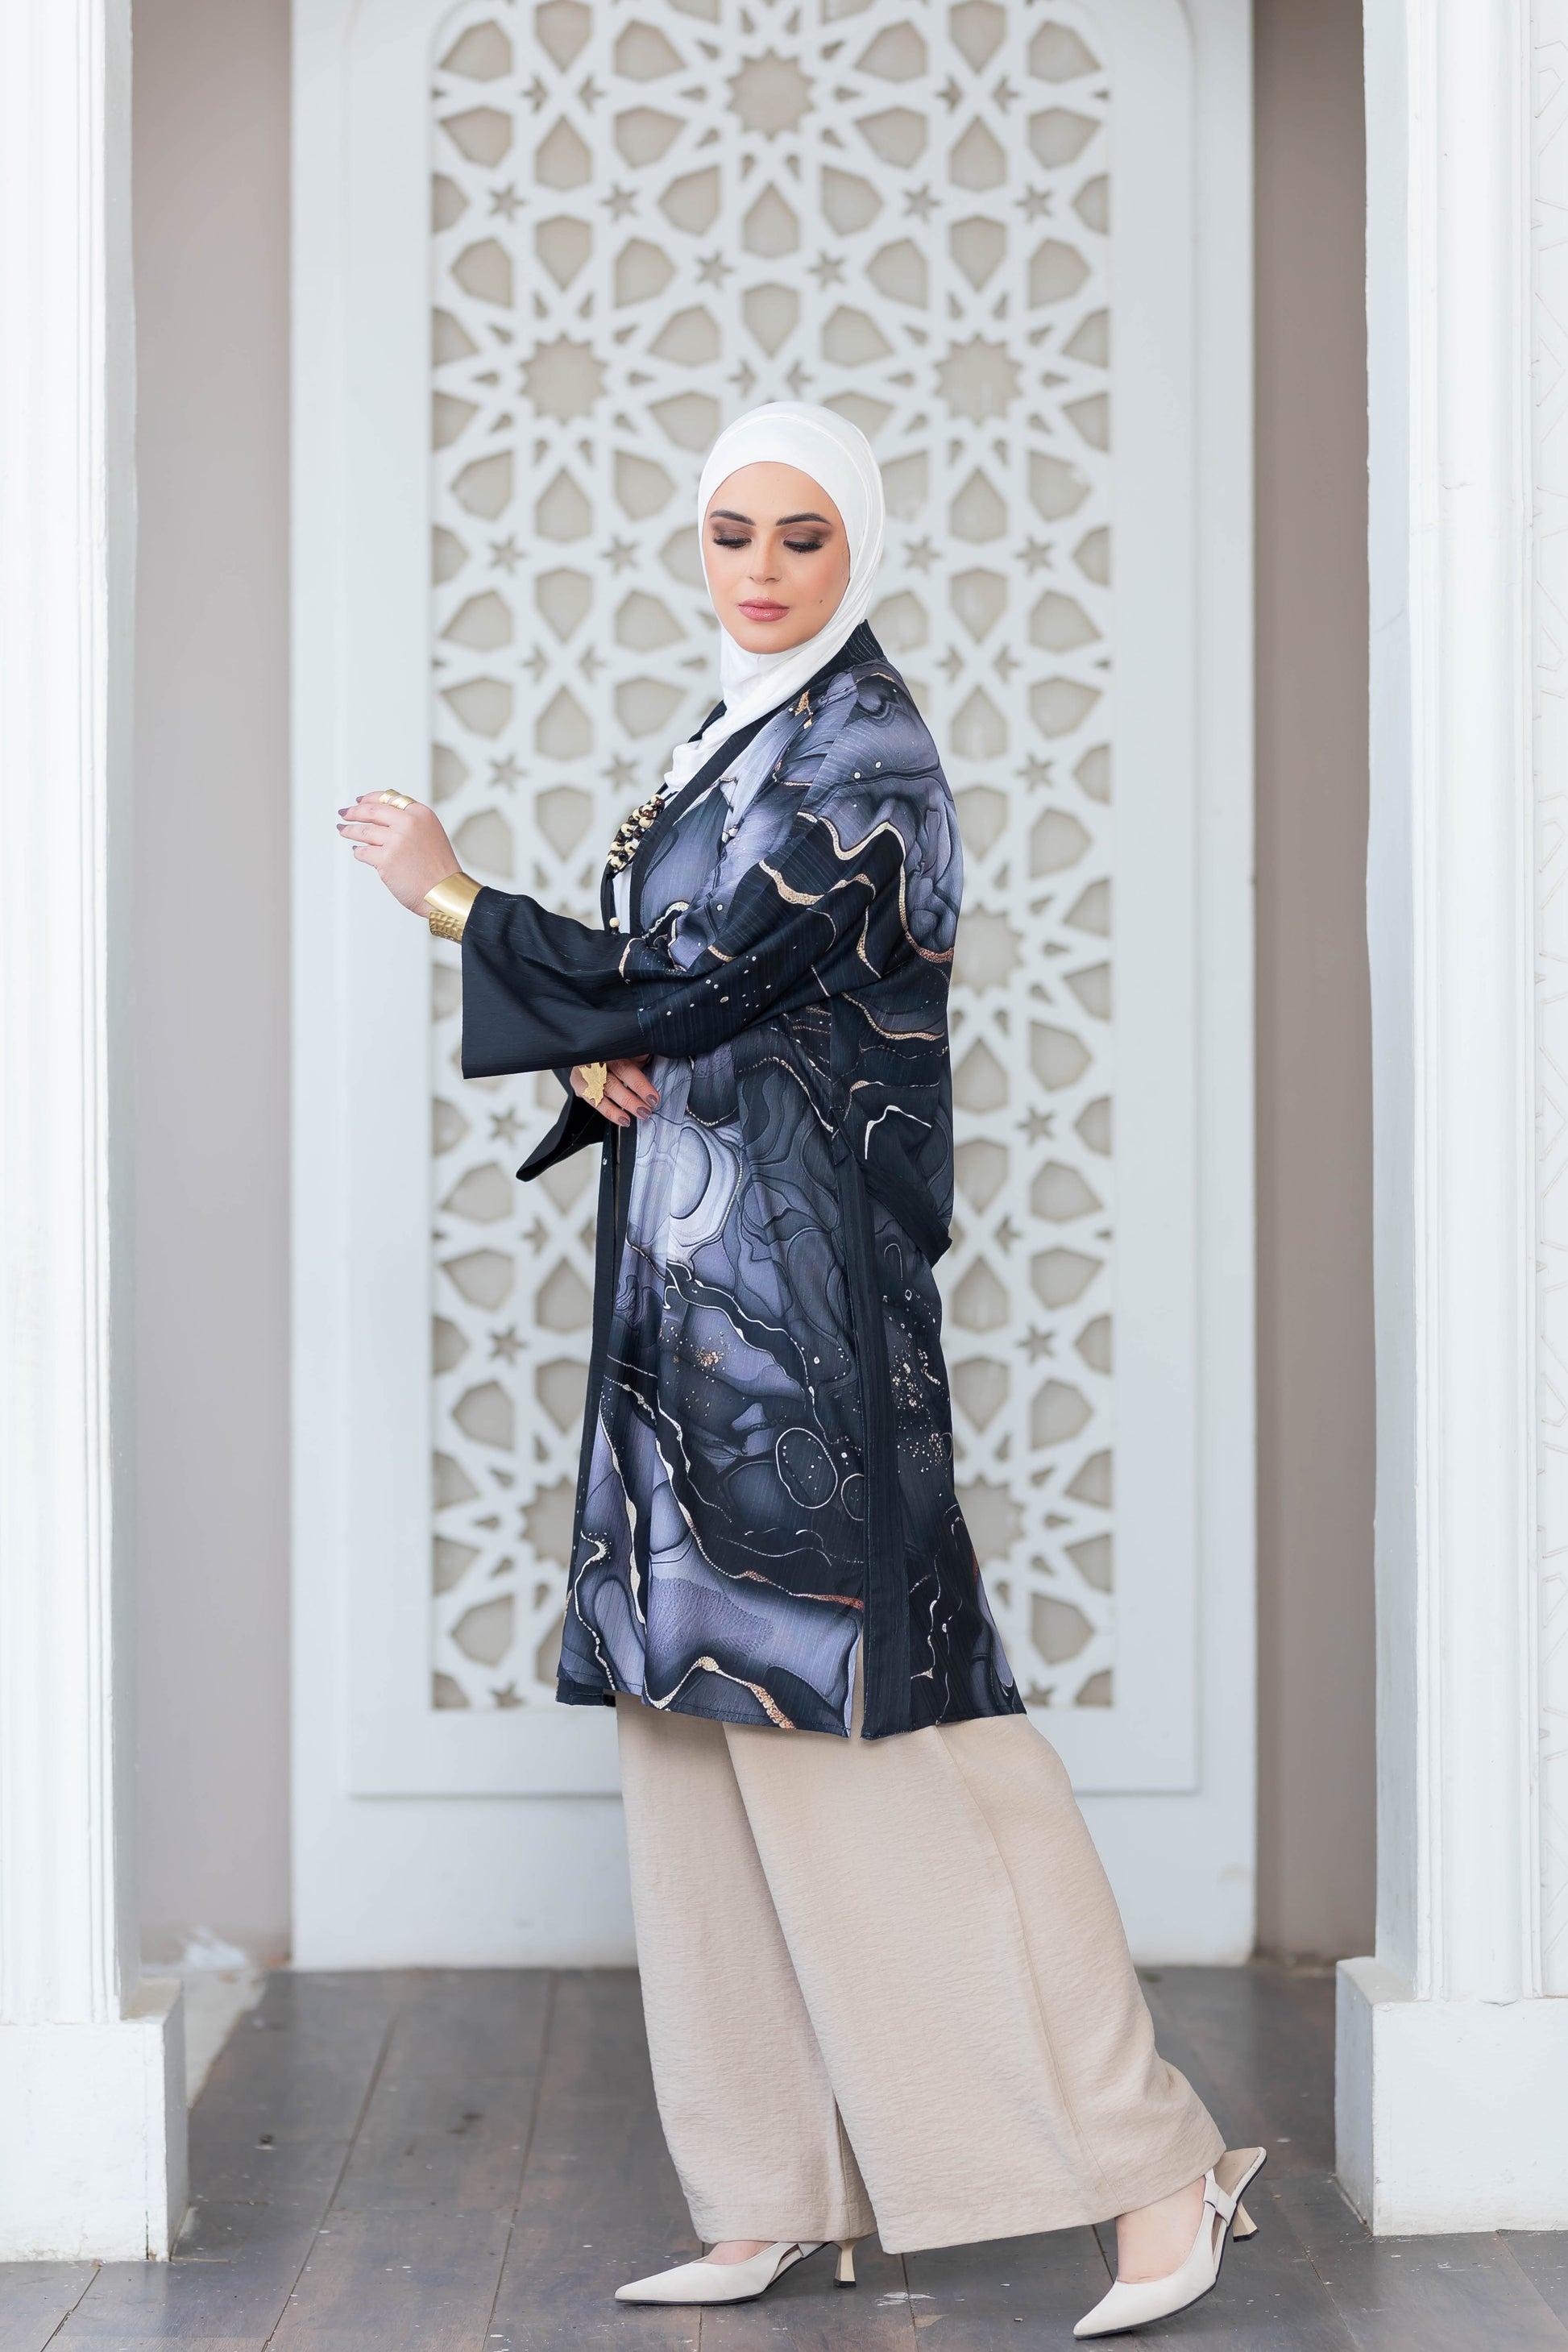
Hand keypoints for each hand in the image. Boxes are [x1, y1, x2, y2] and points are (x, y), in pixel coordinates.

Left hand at [337, 793, 460, 912]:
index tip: (359, 802)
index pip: (388, 798)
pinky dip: (358, 852)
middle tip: (344, 813)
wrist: (445, 892)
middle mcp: (408, 823)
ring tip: (343, 830)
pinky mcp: (385, 859)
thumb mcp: (430, 834)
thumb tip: (377, 820)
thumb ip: (409, 823)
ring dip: (349, 830)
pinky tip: (357, 851)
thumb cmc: (439, 869)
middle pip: (371, 811)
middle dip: (353, 812)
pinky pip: (363, 852)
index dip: (370, 799)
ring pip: (363, 831)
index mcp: (421, 814)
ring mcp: (396, 841)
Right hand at [572, 1058, 657, 1128]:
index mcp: (610, 1050)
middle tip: (645, 1111)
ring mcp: (585, 1073)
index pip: (625, 1069)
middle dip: (630, 1100)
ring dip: (618, 1109)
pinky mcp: (579, 1084)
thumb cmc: (618, 1053)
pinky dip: (609, 1112)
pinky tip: (622, 1119)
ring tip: (633, 1117)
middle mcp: (595, 1060)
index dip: (639, 1085)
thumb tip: (649, 1058)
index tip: (653, 1098)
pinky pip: (594, 1101)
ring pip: (601, 1094)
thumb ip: (639, 1054)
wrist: (595, 1053)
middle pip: (611, 1083)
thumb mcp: (631, 1049)